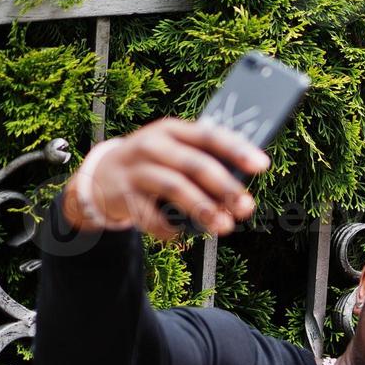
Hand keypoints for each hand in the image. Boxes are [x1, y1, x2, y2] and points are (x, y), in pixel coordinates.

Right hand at [63, 118, 267, 239]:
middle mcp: (153, 145)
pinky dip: (170, 228)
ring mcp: (136, 169)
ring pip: (175, 188)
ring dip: (203, 209)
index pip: (209, 136)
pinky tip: (181, 234)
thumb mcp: (176, 154)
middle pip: (195, 164)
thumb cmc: (156, 166)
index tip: (262, 165)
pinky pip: (151, 216)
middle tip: (246, 207)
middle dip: (224, 187)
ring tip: (224, 227)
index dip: (237, 150)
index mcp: (173, 131)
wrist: (102, 177)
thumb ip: (205, 164)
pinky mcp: (123, 195)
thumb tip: (241, 192)